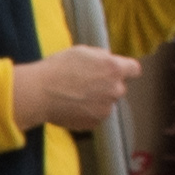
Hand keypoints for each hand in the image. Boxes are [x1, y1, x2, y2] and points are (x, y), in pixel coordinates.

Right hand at [8, 42, 140, 133]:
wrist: (40, 93)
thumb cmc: (58, 68)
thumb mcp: (82, 51)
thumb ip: (101, 57)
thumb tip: (108, 60)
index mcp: (114, 69)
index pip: (134, 69)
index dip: (126, 69)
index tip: (118, 71)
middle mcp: (115, 89)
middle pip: (119, 87)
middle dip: (107, 85)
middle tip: (86, 83)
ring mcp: (106, 108)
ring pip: (106, 102)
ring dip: (97, 100)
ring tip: (75, 96)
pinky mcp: (95, 122)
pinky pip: (96, 116)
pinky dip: (87, 112)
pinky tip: (71, 106)